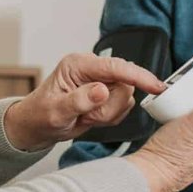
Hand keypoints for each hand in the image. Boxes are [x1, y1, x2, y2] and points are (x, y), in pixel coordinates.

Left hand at [1, 53, 165, 150]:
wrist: (36, 127)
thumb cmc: (39, 115)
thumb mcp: (56, 112)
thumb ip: (79, 101)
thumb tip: (102, 90)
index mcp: (78, 64)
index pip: (115, 67)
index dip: (138, 76)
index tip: (156, 86)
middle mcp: (92, 69)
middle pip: (124, 85)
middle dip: (109, 107)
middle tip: (86, 116)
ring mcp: (101, 81)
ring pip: (125, 98)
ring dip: (108, 114)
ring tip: (85, 116)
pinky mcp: (107, 94)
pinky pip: (122, 108)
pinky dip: (109, 118)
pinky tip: (91, 118)